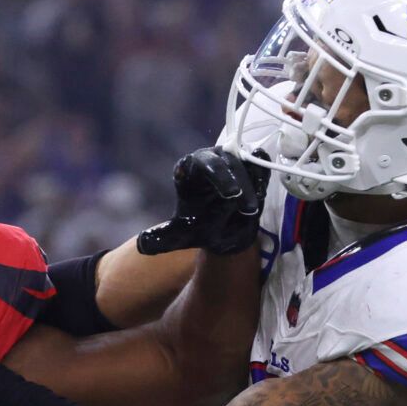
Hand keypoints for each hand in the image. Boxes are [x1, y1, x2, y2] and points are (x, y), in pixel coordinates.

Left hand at [135, 147, 266, 255]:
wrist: (222, 231)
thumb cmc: (198, 229)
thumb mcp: (178, 236)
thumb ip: (161, 239)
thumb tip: (143, 245)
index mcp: (189, 170)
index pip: (202, 163)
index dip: (217, 174)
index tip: (231, 194)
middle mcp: (212, 160)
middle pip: (229, 161)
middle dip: (239, 183)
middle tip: (247, 207)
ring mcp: (234, 163)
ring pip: (247, 163)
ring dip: (253, 184)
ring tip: (251, 210)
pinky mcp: (252, 168)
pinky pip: (261, 166)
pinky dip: (264, 177)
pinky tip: (263, 190)